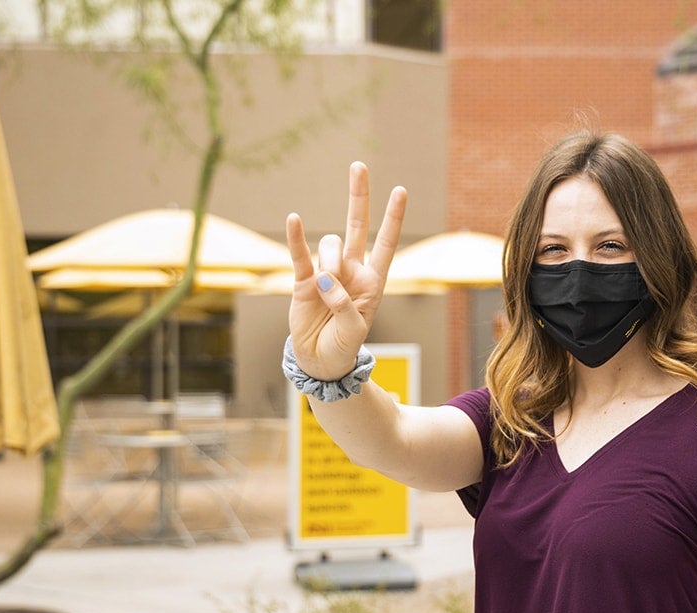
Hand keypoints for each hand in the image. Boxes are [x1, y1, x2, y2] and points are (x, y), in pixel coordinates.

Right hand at [286, 162, 406, 380]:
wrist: (319, 361)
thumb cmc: (344, 346)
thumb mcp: (353, 331)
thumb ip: (343, 305)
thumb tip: (324, 279)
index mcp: (373, 281)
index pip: (386, 243)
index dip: (393, 218)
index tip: (401, 190)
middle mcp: (352, 270)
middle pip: (357, 225)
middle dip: (359, 196)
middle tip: (359, 166)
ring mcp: (327, 272)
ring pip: (330, 246)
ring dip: (330, 261)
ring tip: (325, 290)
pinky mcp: (304, 280)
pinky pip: (300, 254)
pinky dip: (297, 238)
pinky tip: (294, 220)